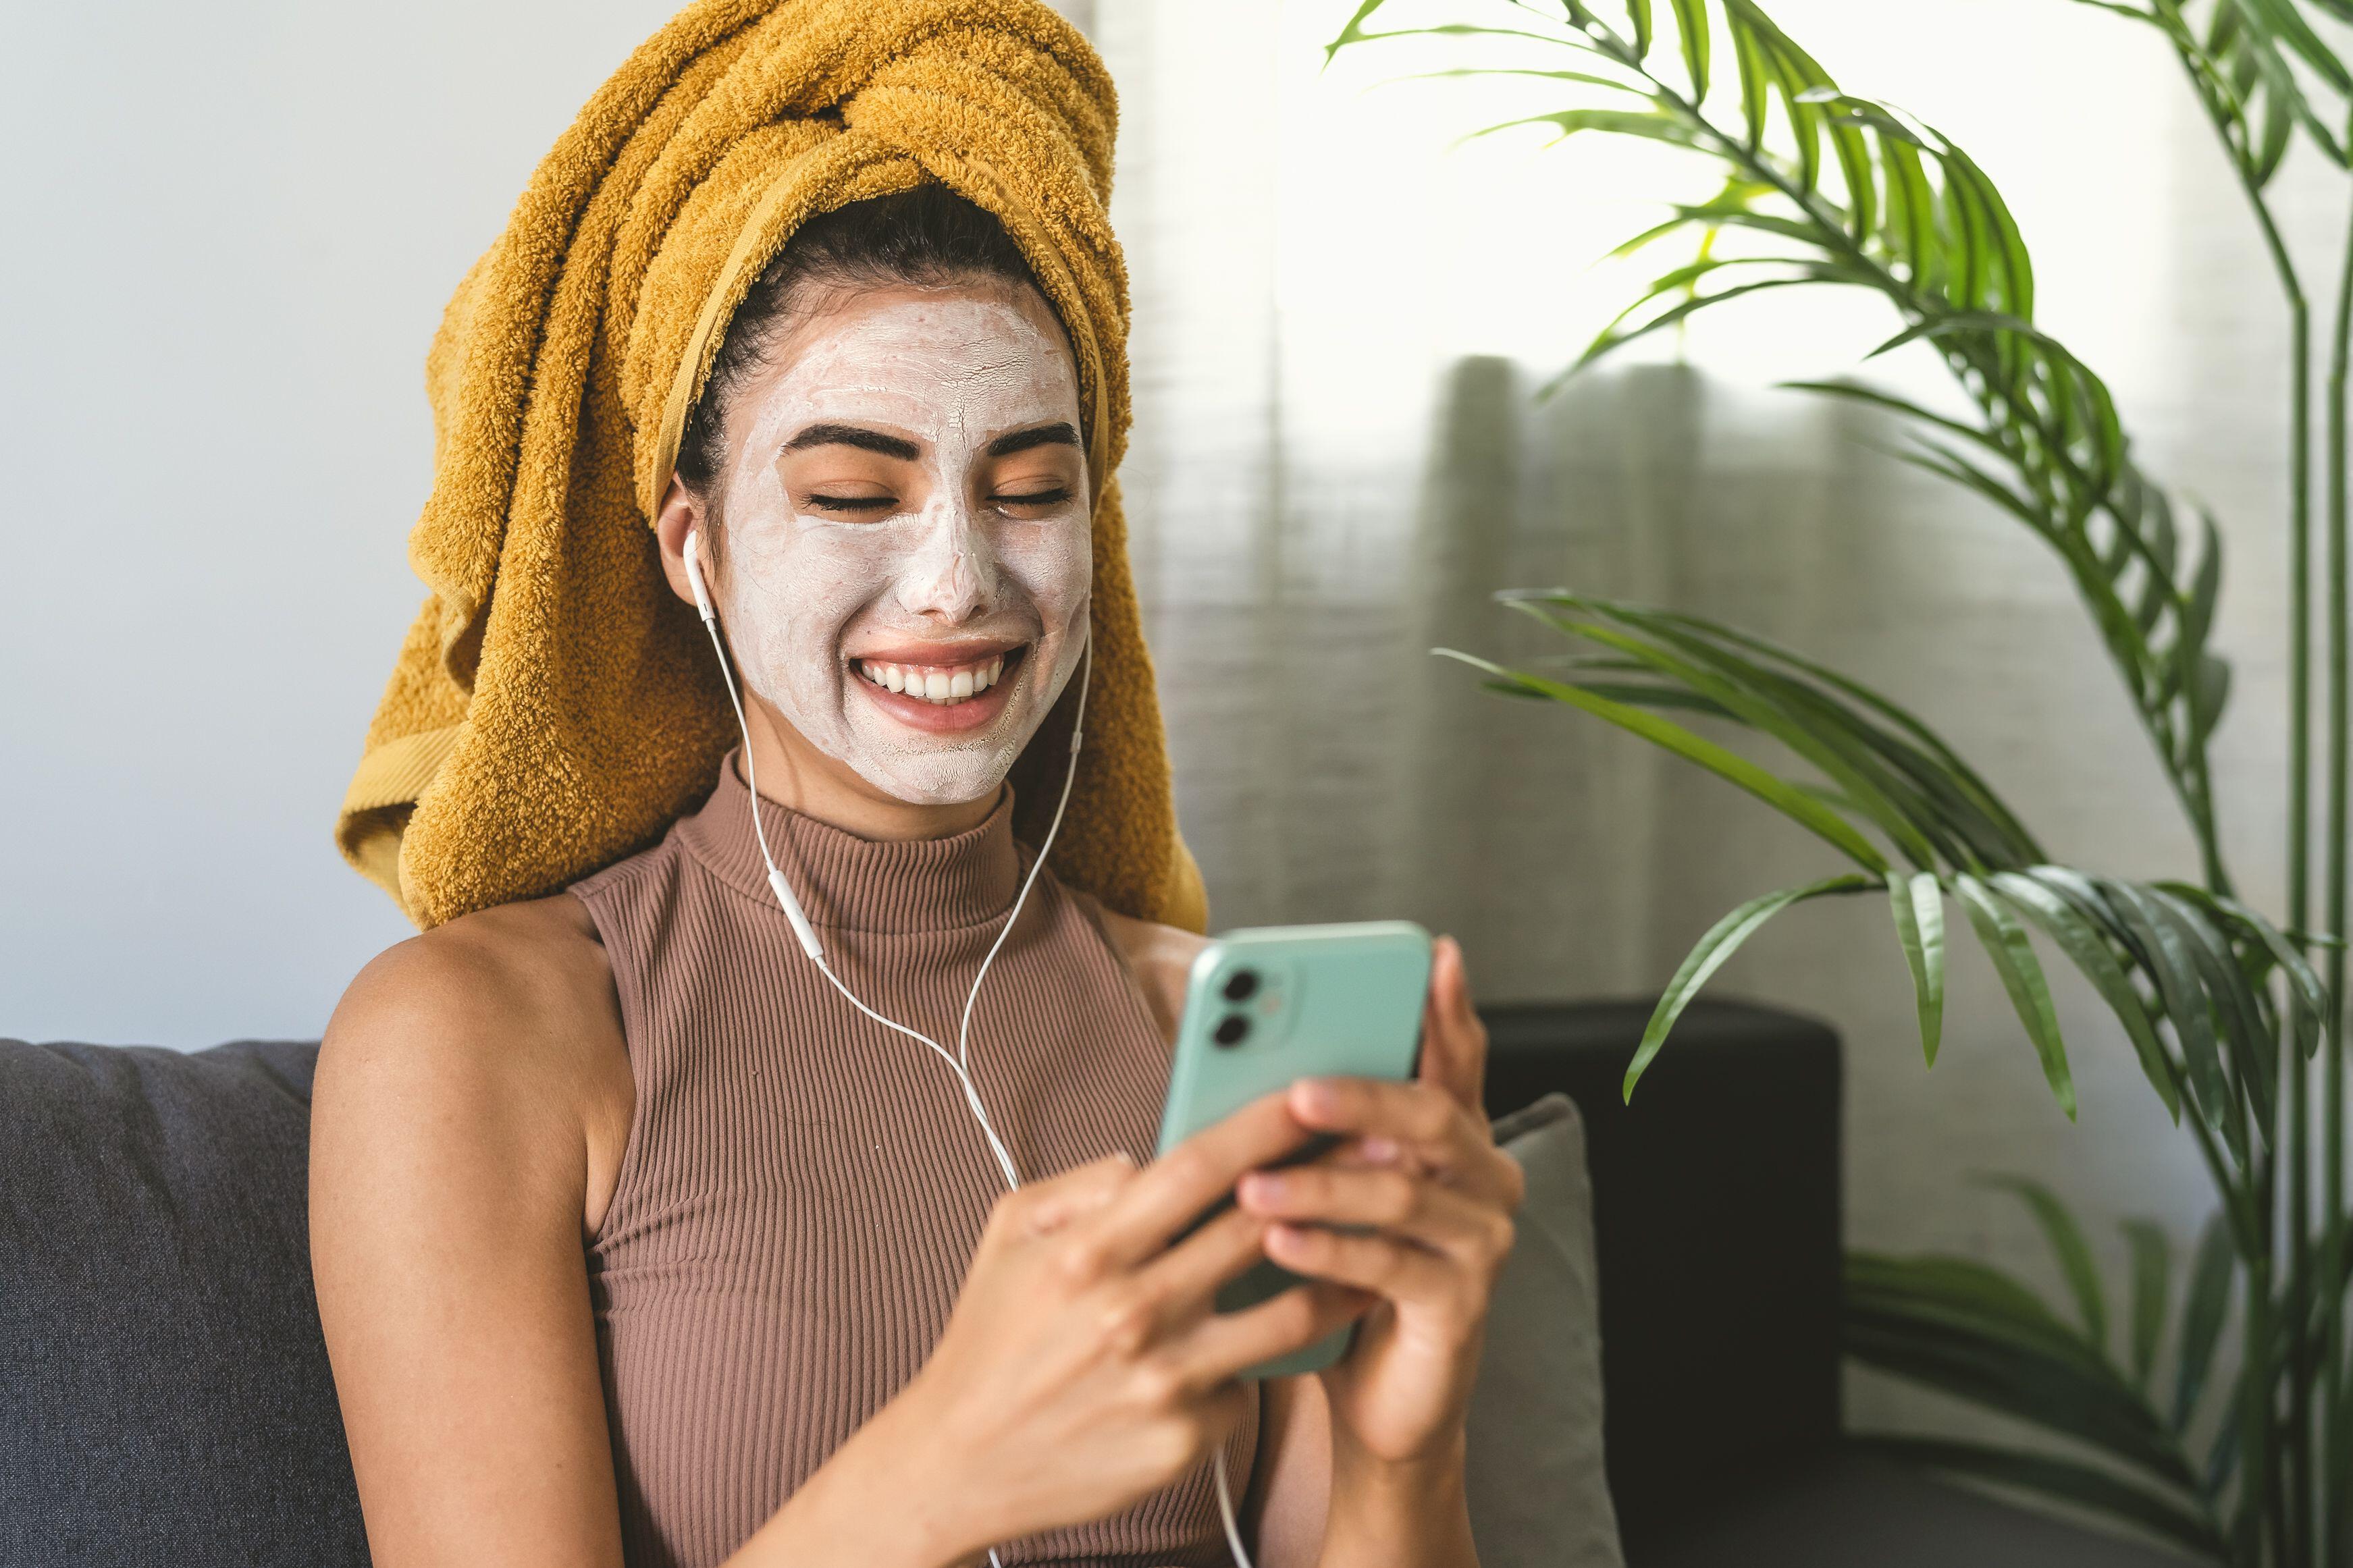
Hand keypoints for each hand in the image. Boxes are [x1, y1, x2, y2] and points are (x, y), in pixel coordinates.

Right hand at [876, 1094, 1371, 1559]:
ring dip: (1341, 1273)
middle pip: (1258, 1230)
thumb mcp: (1010, 1231)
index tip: (1315, 1092)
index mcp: (1091, 1249)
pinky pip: (1249, 1383)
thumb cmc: (989, 1336)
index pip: (1197, 1168)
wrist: (961, 1463)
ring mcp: (1165, 1380)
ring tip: (1379, 1245)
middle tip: (1383, 1152)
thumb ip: (1085, 1183)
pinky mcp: (1186, 1438)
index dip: (1264, 1125)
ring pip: (1288, 1315)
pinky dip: (1263, 1359)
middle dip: (1327, 1183)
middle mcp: (1133, 1312)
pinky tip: (1280, 1342)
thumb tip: (1150, 1158)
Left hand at [1234, 936, 1521, 1467]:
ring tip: (1255, 1186)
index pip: (1459, 1057)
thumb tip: (1241, 1051)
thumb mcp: (1327, 1184)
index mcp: (1454, 1136)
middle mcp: (1486, 1178)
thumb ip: (1311, 1124)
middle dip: (1363, 1096)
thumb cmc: (1340, 1270)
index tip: (1433, 953)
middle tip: (1297, 1090)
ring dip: (1321, 1186)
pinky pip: (1391, 1266)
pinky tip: (1279, 1241)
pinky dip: (1329, 1251)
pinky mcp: (1462, 1304)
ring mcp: (1483, 1241)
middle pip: (1432, 1116)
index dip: (1449, 1007)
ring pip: (1402, 1194)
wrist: (1374, 1390)